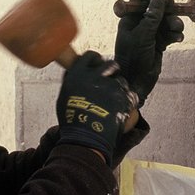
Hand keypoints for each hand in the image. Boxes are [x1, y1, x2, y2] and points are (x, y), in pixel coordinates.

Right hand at [56, 51, 135, 165]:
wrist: (86, 138)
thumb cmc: (71, 120)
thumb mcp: (63, 96)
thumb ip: (73, 81)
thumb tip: (77, 73)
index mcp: (78, 74)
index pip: (90, 56)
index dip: (95, 60)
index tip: (97, 64)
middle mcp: (96, 76)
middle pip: (110, 64)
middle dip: (111, 71)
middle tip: (108, 81)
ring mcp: (111, 87)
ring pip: (121, 80)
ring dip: (118, 88)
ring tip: (112, 102)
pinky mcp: (124, 98)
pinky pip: (130, 94)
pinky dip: (127, 101)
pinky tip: (120, 108)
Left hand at [114, 0, 183, 105]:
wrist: (137, 81)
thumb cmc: (134, 58)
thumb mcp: (143, 35)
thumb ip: (152, 16)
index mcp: (129, 18)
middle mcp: (139, 23)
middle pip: (156, 7)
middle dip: (167, 8)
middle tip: (175, 9)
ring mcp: (150, 32)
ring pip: (165, 19)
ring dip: (174, 22)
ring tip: (177, 29)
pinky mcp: (159, 42)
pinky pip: (170, 32)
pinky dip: (175, 34)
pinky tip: (177, 39)